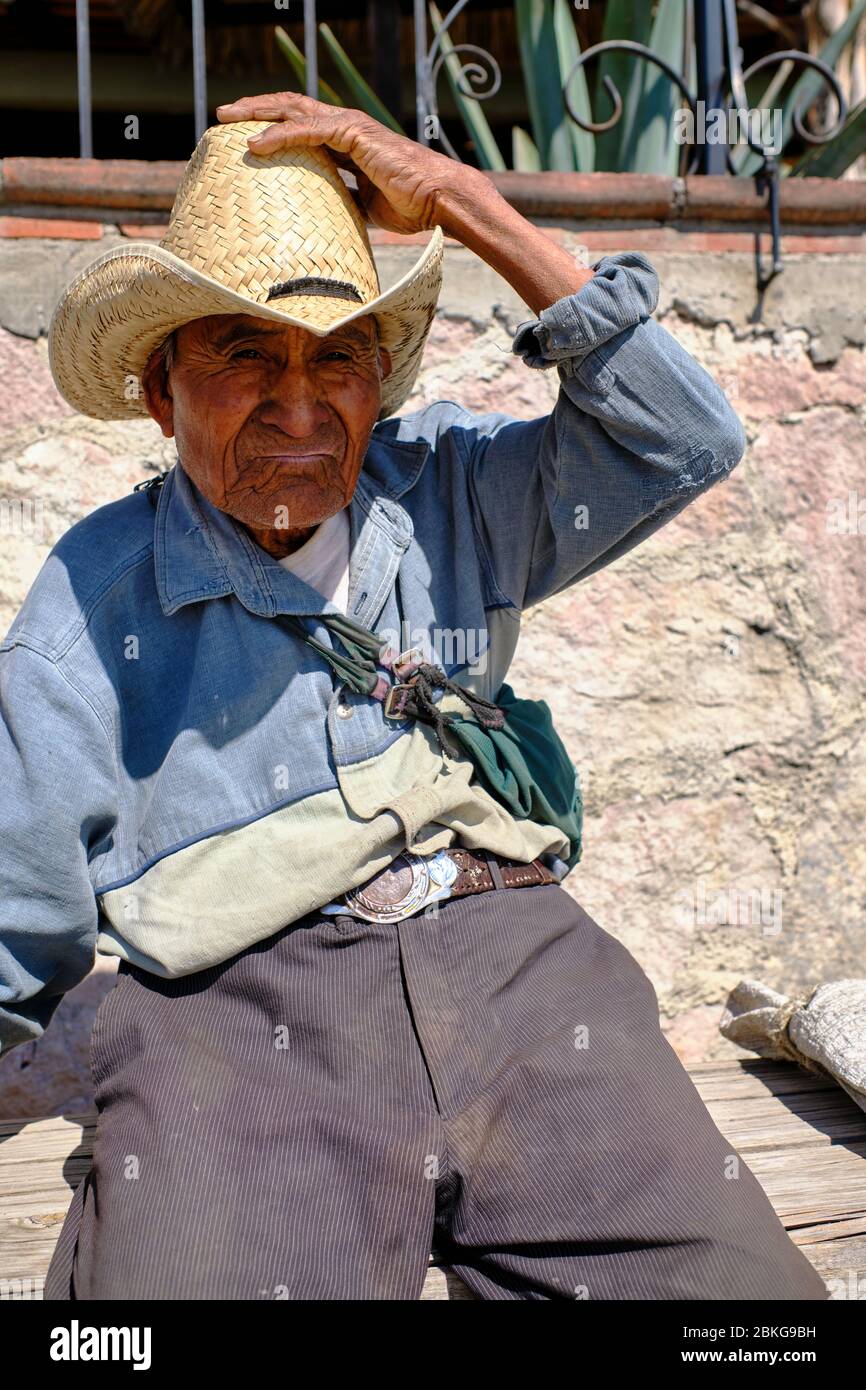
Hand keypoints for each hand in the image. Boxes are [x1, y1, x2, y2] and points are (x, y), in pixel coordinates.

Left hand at [215, 92, 480, 236]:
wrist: (438, 199)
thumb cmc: (410, 205)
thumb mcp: (366, 207)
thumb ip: (343, 201)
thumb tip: (322, 220)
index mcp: (347, 141)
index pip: (300, 124)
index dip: (271, 125)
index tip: (242, 136)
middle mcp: (345, 127)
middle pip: (290, 108)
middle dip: (255, 109)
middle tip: (222, 116)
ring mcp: (349, 126)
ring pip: (293, 110)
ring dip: (257, 113)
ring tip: (227, 119)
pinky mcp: (353, 133)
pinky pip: (307, 130)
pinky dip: (279, 135)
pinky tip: (254, 144)